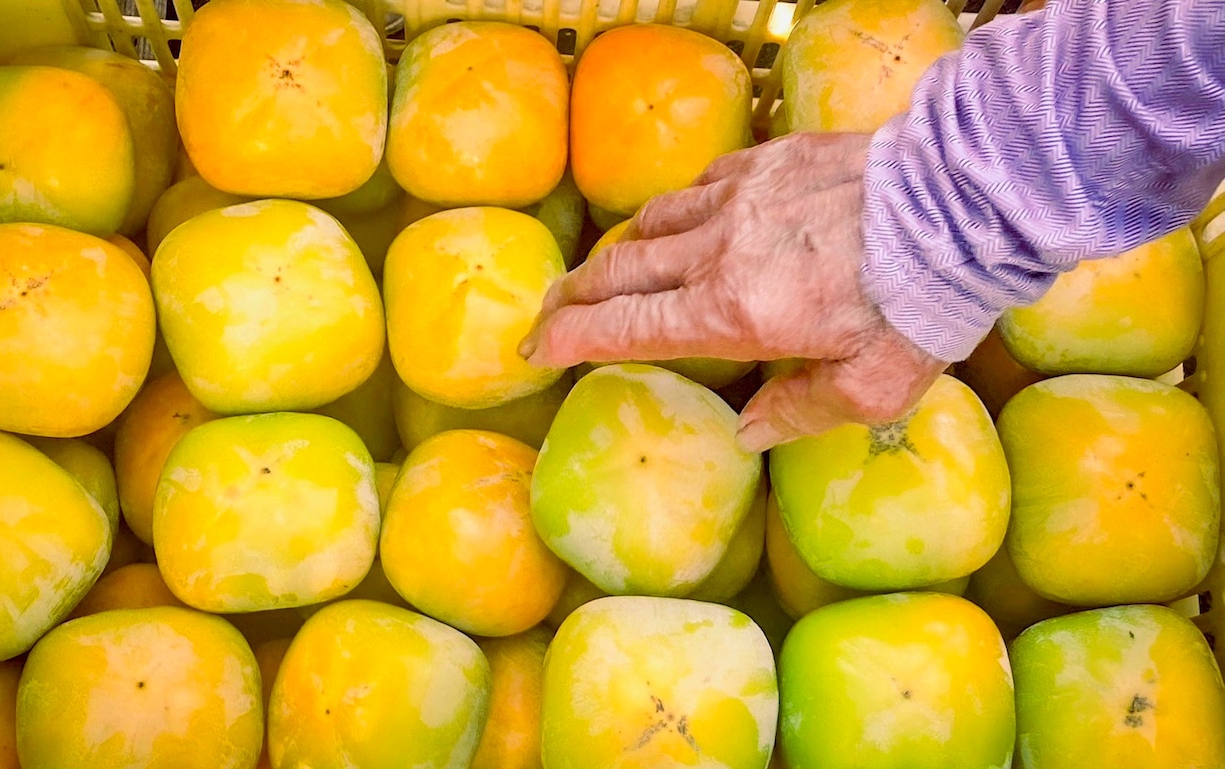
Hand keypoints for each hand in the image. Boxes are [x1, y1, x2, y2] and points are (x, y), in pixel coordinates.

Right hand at [519, 131, 947, 451]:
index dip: (568, 341)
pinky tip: (692, 221)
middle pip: (618, 270)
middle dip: (572, 296)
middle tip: (550, 314)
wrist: (963, 202)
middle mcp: (718, 251)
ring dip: (624, 252)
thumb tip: (748, 429)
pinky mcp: (765, 160)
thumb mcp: (870, 388)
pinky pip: (700, 185)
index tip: (536, 350)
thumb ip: (798, 412)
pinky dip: (680, 210)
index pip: (623, 328)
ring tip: (615, 272)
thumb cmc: (919, 305)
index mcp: (733, 313)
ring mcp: (738, 197)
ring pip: (652, 222)